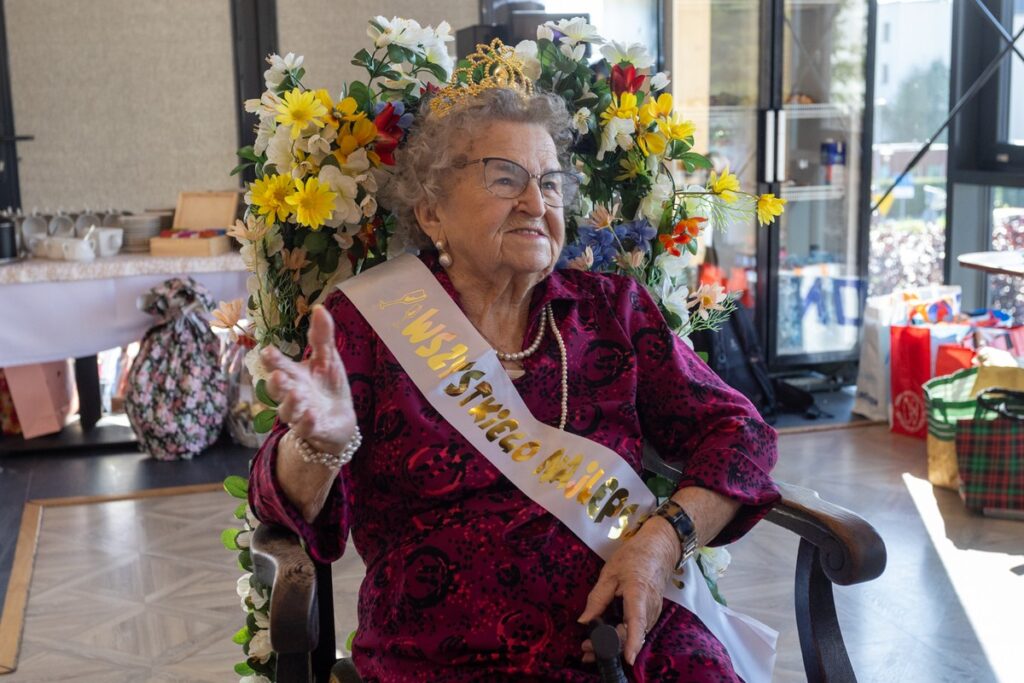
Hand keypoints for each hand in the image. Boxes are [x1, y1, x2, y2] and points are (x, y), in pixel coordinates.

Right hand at [262, 305, 356, 454]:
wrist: (339, 419)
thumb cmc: (328, 385)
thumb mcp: (327, 359)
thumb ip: (321, 337)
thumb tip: (319, 307)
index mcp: (293, 375)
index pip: (278, 365)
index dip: (272, 359)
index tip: (267, 351)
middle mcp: (291, 394)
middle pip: (276, 389)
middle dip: (275, 382)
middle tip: (277, 374)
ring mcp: (300, 413)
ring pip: (288, 410)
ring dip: (291, 402)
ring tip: (296, 393)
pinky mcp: (313, 430)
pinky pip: (306, 427)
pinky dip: (307, 422)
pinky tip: (312, 415)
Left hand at [578, 516, 678, 665]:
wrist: (659, 549)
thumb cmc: (634, 557)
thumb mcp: (610, 573)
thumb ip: (597, 598)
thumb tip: (584, 621)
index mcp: (638, 594)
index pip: (636, 622)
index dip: (632, 642)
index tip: (628, 659)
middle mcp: (650, 608)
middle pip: (631, 634)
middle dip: (609, 646)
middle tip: (586, 649)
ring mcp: (653, 612)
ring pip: (634, 634)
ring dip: (614, 643)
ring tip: (591, 647)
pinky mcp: (652, 614)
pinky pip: (637, 629)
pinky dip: (622, 636)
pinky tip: (607, 637)